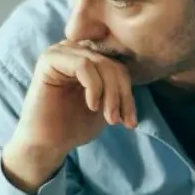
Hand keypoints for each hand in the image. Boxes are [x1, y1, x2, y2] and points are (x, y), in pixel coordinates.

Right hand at [3, 41, 137, 190]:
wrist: (47, 144)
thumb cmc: (74, 126)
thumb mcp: (106, 106)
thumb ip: (119, 89)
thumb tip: (147, 77)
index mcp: (88, 59)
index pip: (120, 66)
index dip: (129, 93)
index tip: (131, 121)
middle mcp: (75, 50)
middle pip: (113, 64)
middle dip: (122, 95)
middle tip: (120, 120)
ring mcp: (61, 52)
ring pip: (101, 63)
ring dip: (111, 94)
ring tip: (109, 117)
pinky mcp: (49, 59)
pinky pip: (84, 65)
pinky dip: (94, 88)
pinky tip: (91, 106)